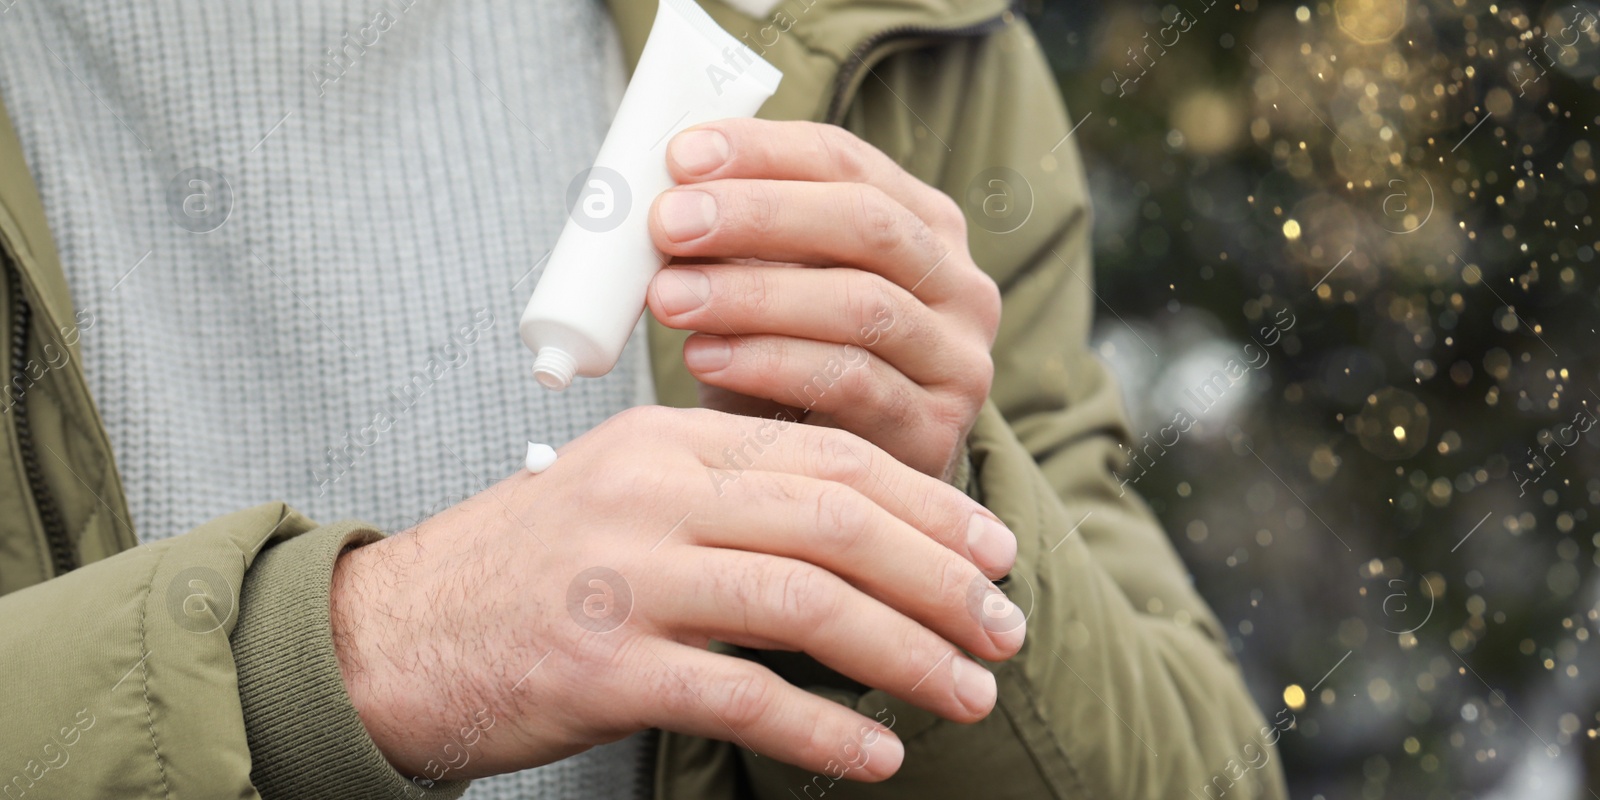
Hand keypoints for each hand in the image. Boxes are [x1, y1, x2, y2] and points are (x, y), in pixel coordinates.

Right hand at [329, 406, 1021, 783]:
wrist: (393, 638)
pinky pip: (743, 696)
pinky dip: (823, 729)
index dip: (928, 502)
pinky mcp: (603, 668)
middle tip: (1004, 628)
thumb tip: (864, 540)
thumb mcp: (626, 497)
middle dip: (942, 578)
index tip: (994, 548)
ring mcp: (626, 579)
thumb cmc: (529, 571)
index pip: (829, 455)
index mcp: (668, 442)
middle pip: (837, 522)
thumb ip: (730, 498)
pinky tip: (877, 756)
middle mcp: (653, 495)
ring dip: (908, 653)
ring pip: (808, 603)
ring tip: (970, 693)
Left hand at [646, 120, 1001, 481]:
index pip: (845, 161)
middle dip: (757, 216)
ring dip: (752, 295)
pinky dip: (769, 364)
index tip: (681, 157)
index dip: (762, 151)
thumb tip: (660, 194)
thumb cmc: (792, 370)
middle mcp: (958, 283)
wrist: (831, 483)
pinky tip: (705, 357)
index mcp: (922, 223)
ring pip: (861, 304)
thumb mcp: (770, 288)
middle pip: (864, 222)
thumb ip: (736, 240)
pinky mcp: (936, 428)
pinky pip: (853, 382)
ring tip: (668, 298)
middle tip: (668, 223)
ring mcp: (958, 358)